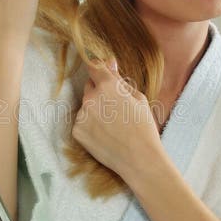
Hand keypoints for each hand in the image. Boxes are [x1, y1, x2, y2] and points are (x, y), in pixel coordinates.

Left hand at [72, 60, 162, 180]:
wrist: (139, 159)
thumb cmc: (144, 127)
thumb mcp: (138, 98)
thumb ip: (119, 79)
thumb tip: (108, 62)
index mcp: (107, 86)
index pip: (94, 66)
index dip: (98, 69)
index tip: (101, 73)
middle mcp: (90, 98)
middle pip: (89, 87)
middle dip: (99, 93)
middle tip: (115, 109)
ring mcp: (81, 115)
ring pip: (86, 106)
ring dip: (94, 111)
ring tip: (112, 126)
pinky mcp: (77, 131)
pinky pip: (82, 122)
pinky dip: (90, 126)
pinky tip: (105, 135)